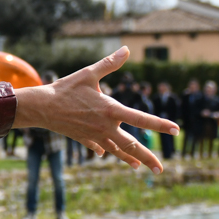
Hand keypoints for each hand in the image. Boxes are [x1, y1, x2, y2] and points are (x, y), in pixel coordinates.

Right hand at [11, 46, 178, 171]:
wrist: (42, 108)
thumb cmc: (66, 88)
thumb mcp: (89, 73)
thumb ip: (110, 63)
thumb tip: (126, 49)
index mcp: (111, 110)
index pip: (141, 118)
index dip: (160, 124)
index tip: (175, 129)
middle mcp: (106, 127)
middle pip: (131, 144)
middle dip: (147, 157)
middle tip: (161, 169)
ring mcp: (95, 136)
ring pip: (117, 150)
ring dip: (130, 159)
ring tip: (141, 167)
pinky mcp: (84, 139)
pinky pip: (99, 147)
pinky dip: (105, 150)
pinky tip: (107, 153)